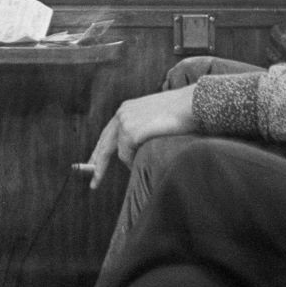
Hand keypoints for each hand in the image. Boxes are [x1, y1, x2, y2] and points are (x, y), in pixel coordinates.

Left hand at [83, 87, 198, 188]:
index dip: (100, 150)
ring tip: (149, 157)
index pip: (108, 133)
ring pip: (120, 153)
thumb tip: (138, 150)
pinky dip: (135, 161)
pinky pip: (127, 156)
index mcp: (127, 109)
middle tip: (94, 183)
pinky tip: (148, 155)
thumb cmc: (182, 112)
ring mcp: (124, 122)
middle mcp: (122, 114)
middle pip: (103, 144)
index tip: (94, 163)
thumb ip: (143, 130)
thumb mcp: (157, 118)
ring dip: (131, 162)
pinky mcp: (130, 132)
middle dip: (97, 165)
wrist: (191, 103)